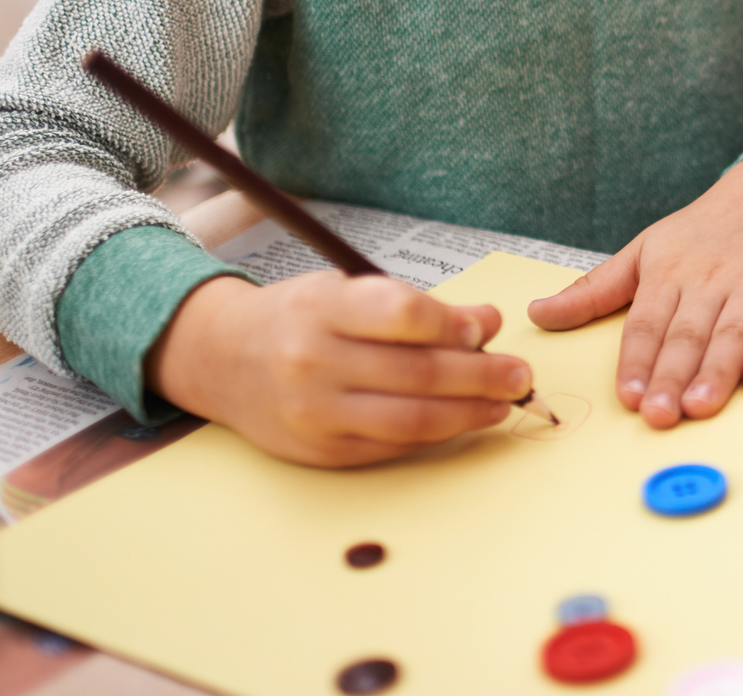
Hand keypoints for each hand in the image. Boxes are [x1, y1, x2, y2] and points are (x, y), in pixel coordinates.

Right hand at [149, 271, 528, 467]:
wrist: (223, 360)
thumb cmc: (299, 318)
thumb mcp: (348, 291)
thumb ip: (417, 308)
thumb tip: (487, 322)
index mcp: (321, 309)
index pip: (401, 315)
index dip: (452, 324)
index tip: (486, 327)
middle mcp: (312, 362)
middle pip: (415, 373)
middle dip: (480, 376)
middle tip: (519, 375)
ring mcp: (314, 413)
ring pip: (410, 419)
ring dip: (470, 413)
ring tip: (504, 402)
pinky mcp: (321, 451)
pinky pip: (392, 445)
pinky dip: (437, 434)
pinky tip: (465, 421)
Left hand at [526, 155, 742, 426]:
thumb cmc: (700, 234)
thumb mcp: (642, 252)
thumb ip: (594, 291)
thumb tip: (537, 314)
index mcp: (668, 274)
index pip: (646, 324)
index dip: (636, 362)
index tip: (627, 397)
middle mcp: (709, 279)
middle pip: (688, 334)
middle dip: (672, 376)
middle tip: (659, 414)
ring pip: (733, 331)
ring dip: (717, 370)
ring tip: (699, 406)